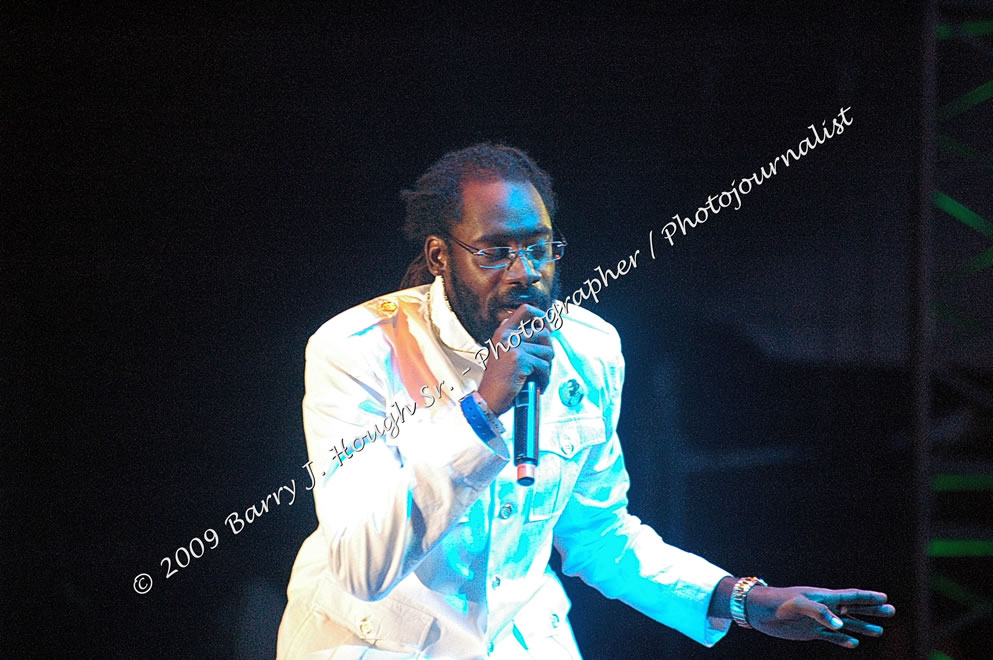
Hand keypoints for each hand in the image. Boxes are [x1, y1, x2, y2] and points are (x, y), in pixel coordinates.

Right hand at [477, 304, 552, 414]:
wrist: (488, 398)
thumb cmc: (498, 380)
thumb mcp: (503, 353)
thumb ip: (516, 338)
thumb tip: (540, 328)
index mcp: (503, 332)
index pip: (526, 310)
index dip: (541, 316)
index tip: (548, 327)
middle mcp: (507, 335)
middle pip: (544, 333)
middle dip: (548, 351)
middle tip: (543, 364)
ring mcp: (513, 346)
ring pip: (547, 351)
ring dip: (547, 368)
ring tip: (537, 376)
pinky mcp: (520, 359)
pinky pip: (544, 366)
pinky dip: (544, 379)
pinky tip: (535, 383)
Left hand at [746, 585, 894, 648]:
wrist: (758, 611)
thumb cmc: (777, 602)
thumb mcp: (798, 604)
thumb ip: (819, 613)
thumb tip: (841, 625)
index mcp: (823, 597)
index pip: (850, 596)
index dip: (867, 597)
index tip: (884, 597)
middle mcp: (824, 608)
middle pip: (853, 608)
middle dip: (872, 611)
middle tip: (892, 611)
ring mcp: (818, 620)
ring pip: (845, 623)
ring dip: (862, 626)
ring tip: (879, 631)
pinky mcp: (810, 632)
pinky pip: (831, 636)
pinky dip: (842, 640)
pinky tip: (853, 643)